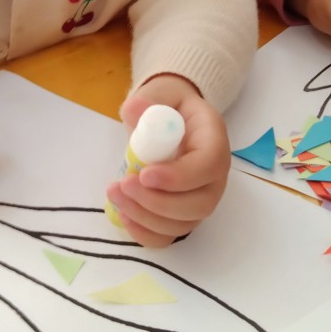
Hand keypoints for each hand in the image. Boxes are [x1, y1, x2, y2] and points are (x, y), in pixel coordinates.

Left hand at [106, 74, 229, 248]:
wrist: (173, 121)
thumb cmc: (169, 108)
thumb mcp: (160, 95)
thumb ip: (148, 100)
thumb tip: (134, 110)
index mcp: (214, 140)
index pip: (208, 165)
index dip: (179, 176)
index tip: (144, 174)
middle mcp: (214, 177)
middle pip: (199, 204)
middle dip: (157, 202)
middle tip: (124, 185)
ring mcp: (200, 199)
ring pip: (183, 224)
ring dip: (145, 217)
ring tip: (116, 194)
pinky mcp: (183, 215)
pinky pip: (170, 236)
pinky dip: (145, 233)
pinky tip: (124, 214)